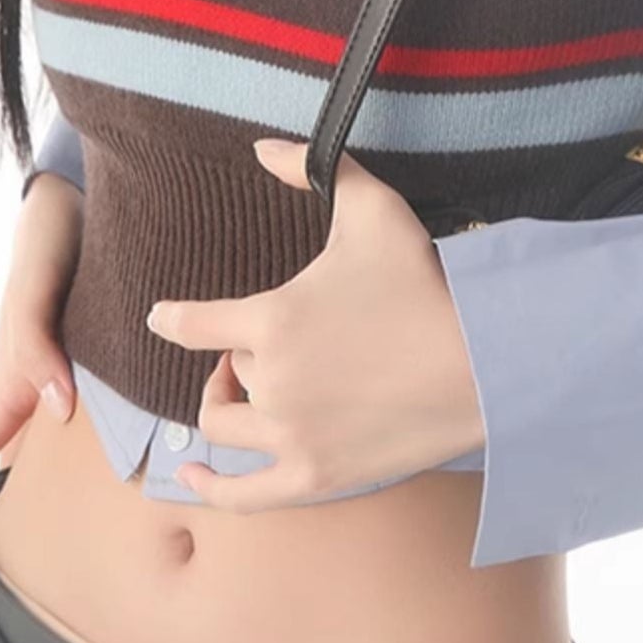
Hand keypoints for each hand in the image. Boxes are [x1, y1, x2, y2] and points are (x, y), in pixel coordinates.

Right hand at [0, 172, 83, 538]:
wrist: (79, 191)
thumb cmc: (49, 238)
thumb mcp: (35, 288)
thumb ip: (37, 344)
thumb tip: (56, 411)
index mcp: (10, 372)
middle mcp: (31, 373)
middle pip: (4, 443)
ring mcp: (56, 357)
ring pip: (39, 424)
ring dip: (33, 463)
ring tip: (39, 507)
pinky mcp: (87, 340)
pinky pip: (77, 396)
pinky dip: (76, 427)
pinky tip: (103, 437)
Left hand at [144, 139, 484, 513]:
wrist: (481, 364)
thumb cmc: (424, 282)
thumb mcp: (371, 207)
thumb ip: (311, 166)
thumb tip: (260, 146)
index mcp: (271, 320)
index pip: (192, 324)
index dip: (170, 319)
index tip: (160, 317)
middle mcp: (270, 383)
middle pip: (224, 374)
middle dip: (234, 359)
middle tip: (258, 348)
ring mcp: (291, 437)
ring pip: (225, 428)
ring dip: (226, 407)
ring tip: (241, 393)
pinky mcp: (315, 478)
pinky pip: (242, 496)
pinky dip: (210, 490)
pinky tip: (191, 480)